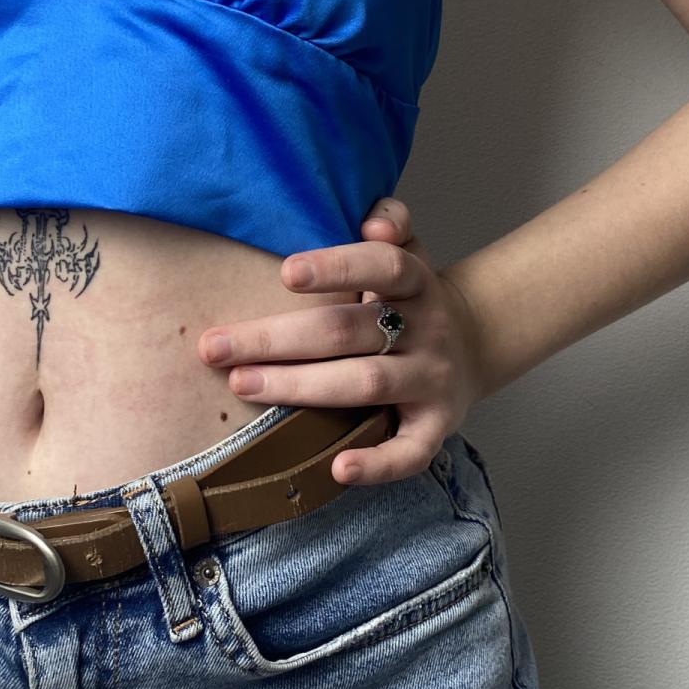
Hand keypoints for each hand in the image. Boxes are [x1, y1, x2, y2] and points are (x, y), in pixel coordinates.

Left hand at [195, 196, 491, 486]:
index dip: (337, 267)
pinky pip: (411, 451)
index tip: (284, 273)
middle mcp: (427, 330)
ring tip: (242, 384)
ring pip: (366, 384)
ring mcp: (433, 380)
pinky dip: (378, 464)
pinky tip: (337, 468)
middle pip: (349, 331)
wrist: (473, 345)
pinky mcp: (436, 426)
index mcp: (417, 282)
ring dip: (300, 387)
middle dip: (278, 339)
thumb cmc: (411, 297)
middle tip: (216, 348)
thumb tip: (373, 220)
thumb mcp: (408, 251)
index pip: (381, 266)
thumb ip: (391, 222)